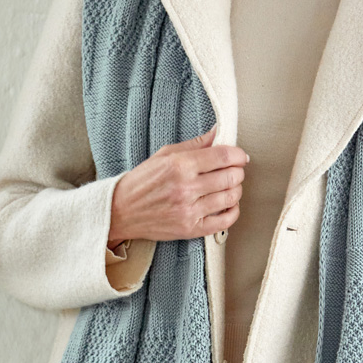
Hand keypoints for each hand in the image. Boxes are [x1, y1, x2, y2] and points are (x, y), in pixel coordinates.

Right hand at [107, 126, 248, 244]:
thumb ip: (194, 144)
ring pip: (231, 197)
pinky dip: (233, 211)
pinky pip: (225, 221)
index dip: (239, 154)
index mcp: (180, 165)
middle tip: (236, 170)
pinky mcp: (191, 229)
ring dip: (236, 189)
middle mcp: (186, 188)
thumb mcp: (164, 155)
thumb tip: (217, 133)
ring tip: (230, 186)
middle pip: (231, 177)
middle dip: (238, 171)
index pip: (223, 156)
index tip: (241, 156)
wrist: (120, 211)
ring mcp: (189, 210)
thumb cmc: (142, 182)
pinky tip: (228, 204)